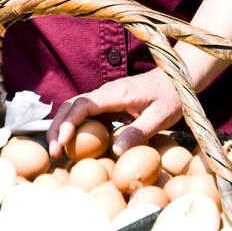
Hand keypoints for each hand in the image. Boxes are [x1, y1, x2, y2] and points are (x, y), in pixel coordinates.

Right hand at [47, 68, 183, 156]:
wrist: (178, 78)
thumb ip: (139, 132)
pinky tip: (73, 144)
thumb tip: (116, 152)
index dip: (69, 123)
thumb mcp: (161, 117)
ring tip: (57, 150)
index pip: (83, 104)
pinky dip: (74, 126)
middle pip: (71, 105)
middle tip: (53, 151)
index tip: (62, 141)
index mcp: (116, 94)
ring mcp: (105, 97)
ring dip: (62, 126)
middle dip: (57, 126)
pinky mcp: (108, 103)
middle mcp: (106, 92)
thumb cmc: (172, 96)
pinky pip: (85, 113)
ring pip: (74, 108)